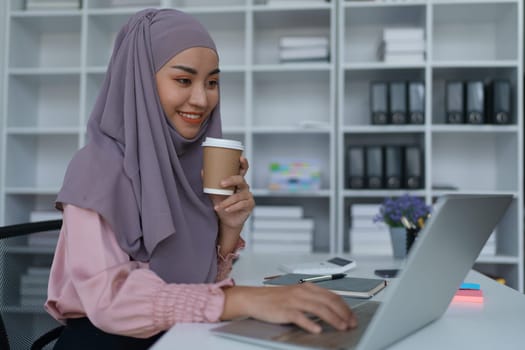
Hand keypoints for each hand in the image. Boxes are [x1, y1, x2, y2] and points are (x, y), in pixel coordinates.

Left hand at [210, 156, 254, 229]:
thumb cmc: (222, 203)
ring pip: (238, 196)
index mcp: (237, 181)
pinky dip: (232, 207)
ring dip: (227, 201)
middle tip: (221, 184)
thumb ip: (210, 183)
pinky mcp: (250, 205)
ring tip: (218, 207)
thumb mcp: (214, 193)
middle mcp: (244, 187)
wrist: (226, 219)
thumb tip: (203, 171)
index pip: (243, 170)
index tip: (240, 158)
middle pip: (241, 180)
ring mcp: (248, 196)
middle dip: (231, 180)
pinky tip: (226, 210)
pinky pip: (241, 204)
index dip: (243, 163)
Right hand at [221, 284, 356, 333]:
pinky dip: (310, 323)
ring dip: (333, 318)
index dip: (345, 306)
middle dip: (343, 313)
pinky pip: (299, 317)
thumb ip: (313, 299)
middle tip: (351, 324)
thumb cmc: (276, 298)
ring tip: (341, 327)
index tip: (352, 316)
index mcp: (307, 287)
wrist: (254, 298)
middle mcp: (302, 292)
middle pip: (328, 301)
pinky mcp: (285, 310)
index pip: (332, 295)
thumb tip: (332, 309)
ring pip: (318, 308)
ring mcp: (294, 301)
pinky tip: (317, 329)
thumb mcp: (297, 294)